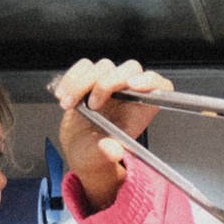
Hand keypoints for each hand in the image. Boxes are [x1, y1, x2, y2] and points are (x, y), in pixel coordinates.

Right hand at [53, 58, 173, 211]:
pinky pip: (84, 66)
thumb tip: (113, 150)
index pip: (159, 86)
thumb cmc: (96, 152)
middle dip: (108, 83)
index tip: (133, 84)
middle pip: (130, 69)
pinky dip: (71, 79)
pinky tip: (63, 96)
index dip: (150, 81)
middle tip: (92, 105)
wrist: (77, 149)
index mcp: (141, 110)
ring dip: (81, 84)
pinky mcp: (91, 77)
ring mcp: (110, 82)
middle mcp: (129, 93)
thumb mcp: (100, 157)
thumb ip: (107, 152)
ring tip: (70, 104)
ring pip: (103, 66)